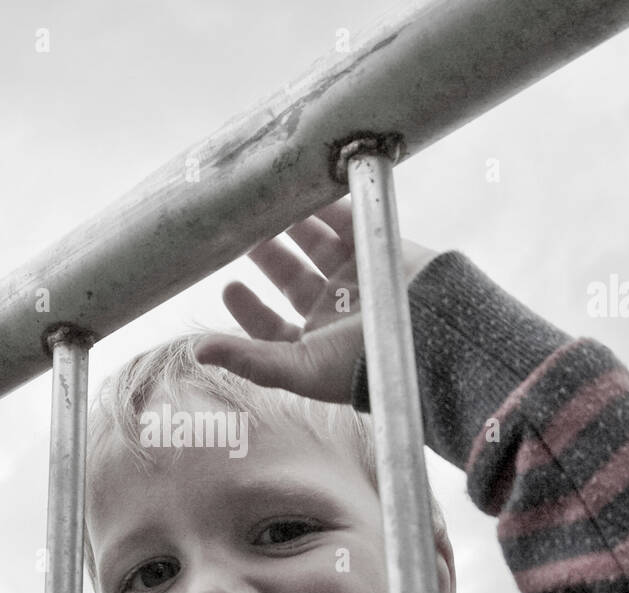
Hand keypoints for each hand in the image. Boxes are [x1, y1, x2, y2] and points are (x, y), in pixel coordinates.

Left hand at [194, 197, 437, 402]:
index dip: (248, 309)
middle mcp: (334, 312)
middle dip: (266, 255)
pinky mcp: (378, 248)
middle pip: (292, 278)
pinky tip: (303, 189)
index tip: (228, 286)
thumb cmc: (363, 366)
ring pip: (316, 245)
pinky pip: (348, 218)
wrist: (431, 337)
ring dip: (290, 225)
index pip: (273, 326)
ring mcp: (357, 278)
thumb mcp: (298, 368)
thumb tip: (197, 351)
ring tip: (265, 204)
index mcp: (315, 344)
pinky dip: (326, 204)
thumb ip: (248, 359)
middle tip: (240, 231)